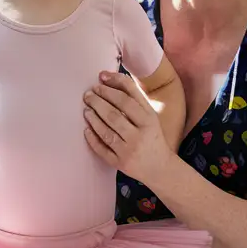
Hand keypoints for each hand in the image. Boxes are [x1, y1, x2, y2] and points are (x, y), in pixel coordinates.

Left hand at [83, 71, 172, 186]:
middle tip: (88, 95)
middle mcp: (140, 134)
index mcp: (149, 119)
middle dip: (98, 101)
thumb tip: (111, 80)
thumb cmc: (152, 137)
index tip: (100, 78)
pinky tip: (87, 130)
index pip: (127, 98)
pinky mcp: (120, 163)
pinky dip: (92, 139)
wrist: (160, 168)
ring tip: (86, 109)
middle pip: (114, 114)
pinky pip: (102, 150)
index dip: (111, 86)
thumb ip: (135, 99)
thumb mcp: (150, 117)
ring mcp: (129, 150)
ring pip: (106, 131)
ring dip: (93, 118)